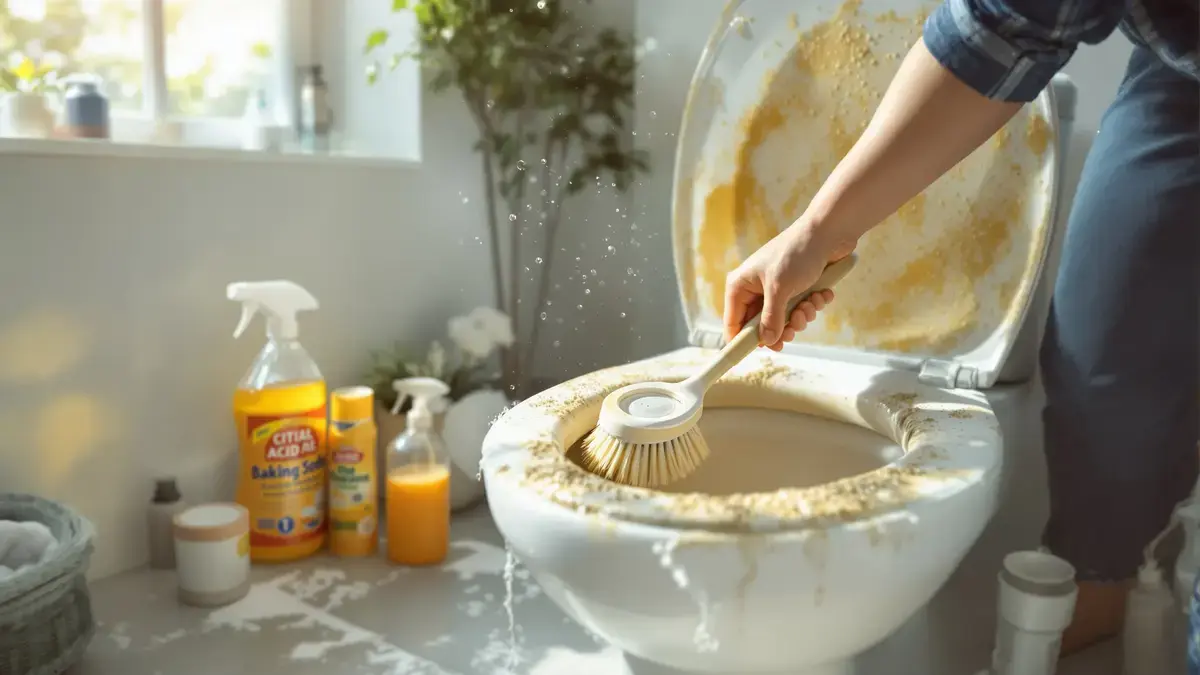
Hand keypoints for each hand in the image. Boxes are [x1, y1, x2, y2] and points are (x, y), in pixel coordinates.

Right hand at [722, 222, 854, 350]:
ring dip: (800, 317)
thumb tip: (767, 342)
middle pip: (761, 325)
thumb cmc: (797, 254)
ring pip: (783, 319)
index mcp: (741, 285)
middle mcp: (756, 288)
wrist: (829, 232)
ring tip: (810, 304)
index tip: (756, 354)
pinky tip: (821, 293)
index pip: (733, 322)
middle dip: (781, 328)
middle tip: (793, 330)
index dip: (742, 340)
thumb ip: (771, 319)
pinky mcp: (796, 287)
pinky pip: (800, 308)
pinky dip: (812, 305)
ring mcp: (777, 288)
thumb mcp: (780, 290)